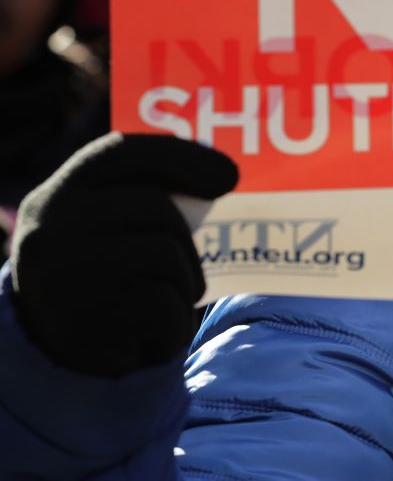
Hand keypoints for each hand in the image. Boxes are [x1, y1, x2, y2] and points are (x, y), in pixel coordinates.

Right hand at [10, 132, 237, 376]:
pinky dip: (174, 326)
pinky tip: (152, 336)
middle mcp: (52, 226)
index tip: (229, 177)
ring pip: (165, 256)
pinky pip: (163, 307)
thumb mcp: (109, 226)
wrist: (59, 352)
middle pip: (156, 208)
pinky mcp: (83, 322)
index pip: (122, 152)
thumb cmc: (107, 276)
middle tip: (187, 275)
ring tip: (161, 307)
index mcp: (60, 193)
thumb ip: (146, 196)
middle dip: (186, 243)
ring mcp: (63, 273)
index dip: (182, 156)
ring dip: (182, 287)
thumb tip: (226, 176)